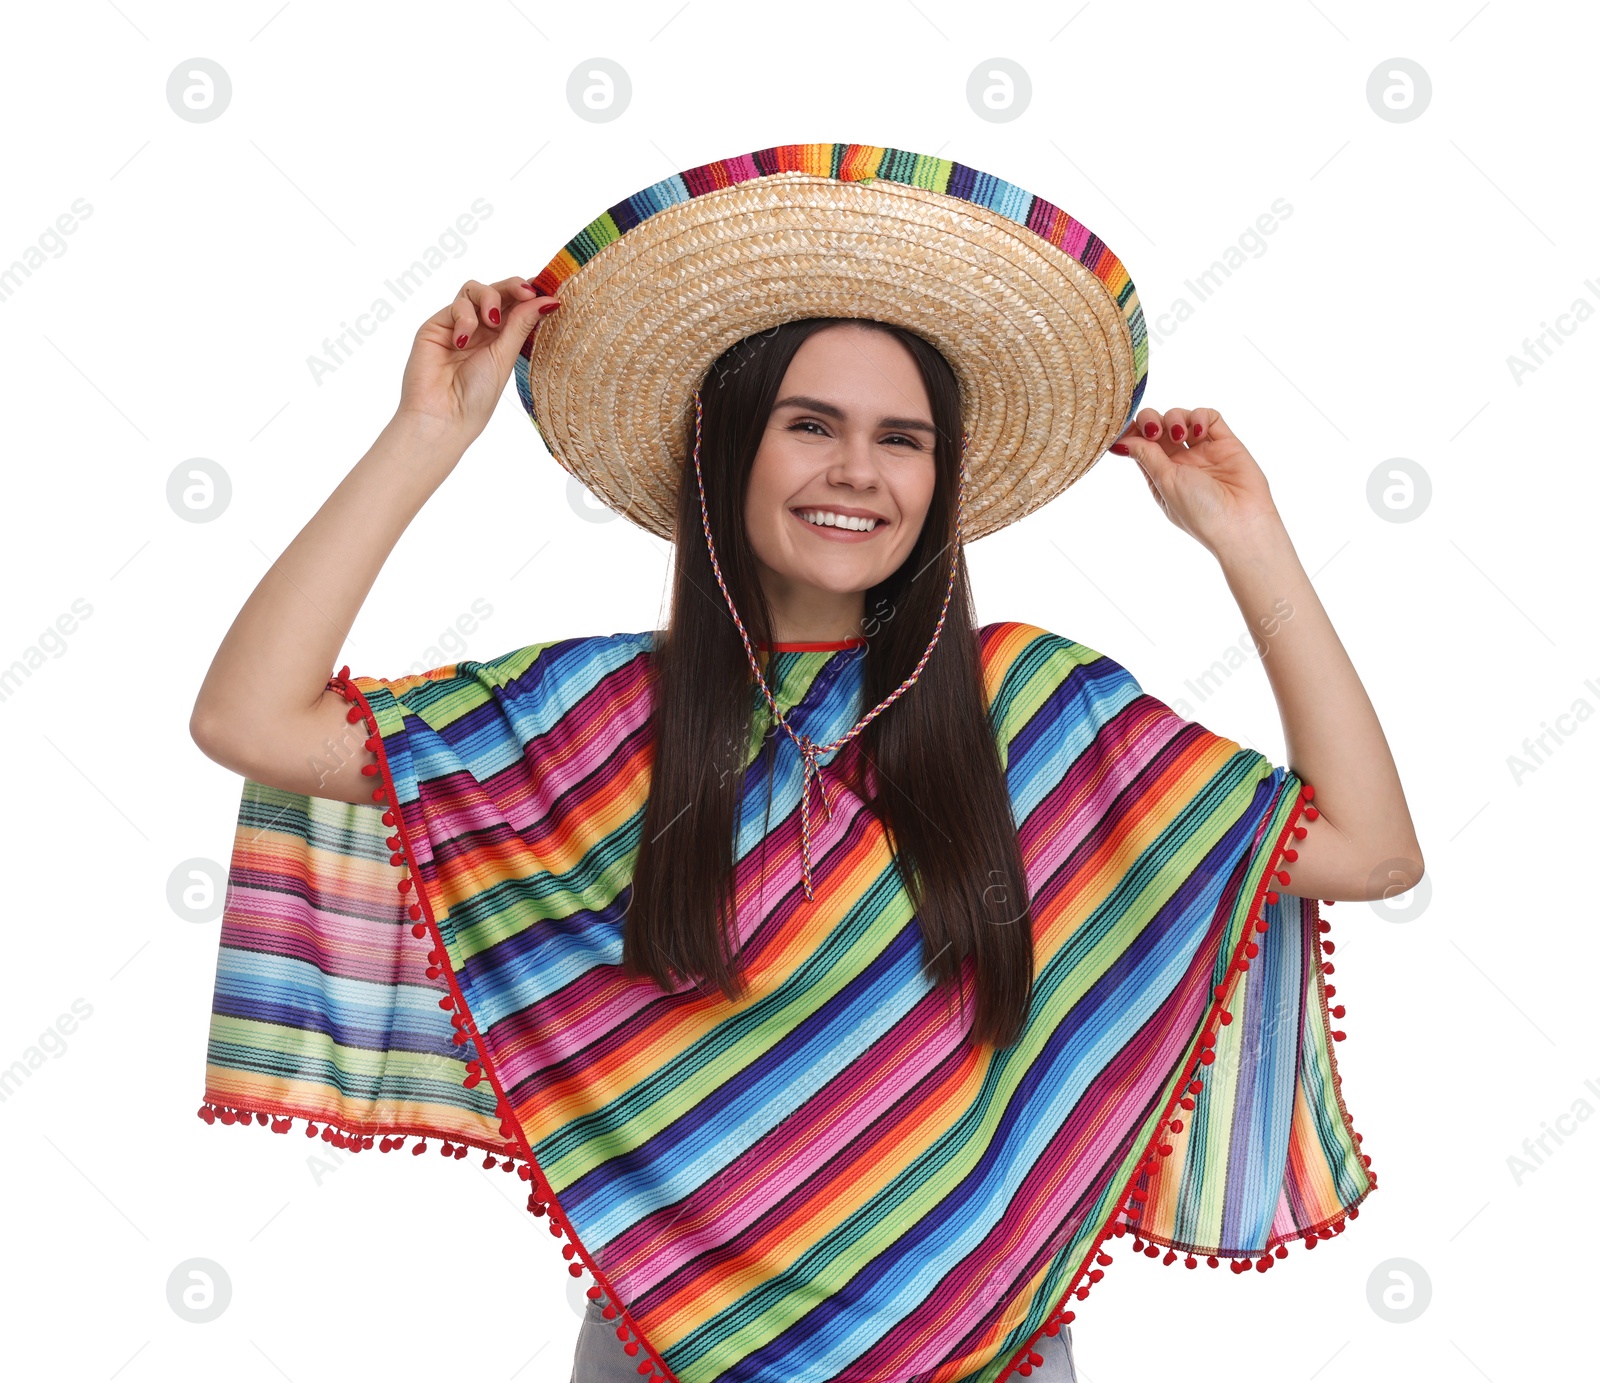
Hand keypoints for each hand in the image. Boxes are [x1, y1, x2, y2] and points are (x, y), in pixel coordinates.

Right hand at [393, 275, 559, 440]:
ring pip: (475, 289)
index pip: (518, 305)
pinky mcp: (437, 325)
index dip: (531, 293)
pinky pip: (456, 305)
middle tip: (527, 291)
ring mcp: (459, 325)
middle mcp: (482, 329)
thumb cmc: (476, 397)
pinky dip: (465, 318)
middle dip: (514, 286)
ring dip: (489, 298)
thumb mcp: (505, 357)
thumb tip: (548, 300)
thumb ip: (521, 324)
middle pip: (499, 290)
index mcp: (503, 339)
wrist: (443, 415)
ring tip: (492, 321)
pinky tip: (463, 342)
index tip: (549, 289)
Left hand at [1110, 407, 1279, 555]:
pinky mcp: (1226, 442)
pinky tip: (1199, 431)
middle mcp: (1180, 462)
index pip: (1140, 445)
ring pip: (1181, 418)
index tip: (1126, 428)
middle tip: (1155, 431)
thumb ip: (1146, 456)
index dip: (1132, 433)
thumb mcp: (1165, 482)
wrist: (1241, 523)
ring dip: (1175, 418)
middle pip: (1157, 427)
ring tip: (1181, 435)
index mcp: (1161, 475)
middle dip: (1150, 421)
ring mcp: (1203, 451)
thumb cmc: (1200, 512)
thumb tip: (1119, 441)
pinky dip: (1200, 416)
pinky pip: (1209, 417)